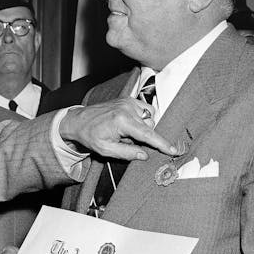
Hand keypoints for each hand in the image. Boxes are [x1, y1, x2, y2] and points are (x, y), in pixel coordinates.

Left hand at [59, 99, 177, 160]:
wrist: (79, 121)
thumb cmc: (91, 136)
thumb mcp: (106, 150)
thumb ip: (127, 153)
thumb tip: (145, 155)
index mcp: (122, 121)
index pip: (147, 135)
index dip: (162, 144)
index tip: (174, 150)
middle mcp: (127, 108)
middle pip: (149, 127)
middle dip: (142, 137)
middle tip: (125, 141)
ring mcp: (129, 102)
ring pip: (149, 119)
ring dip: (141, 128)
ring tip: (124, 132)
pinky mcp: (129, 99)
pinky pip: (146, 111)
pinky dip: (141, 119)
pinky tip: (129, 124)